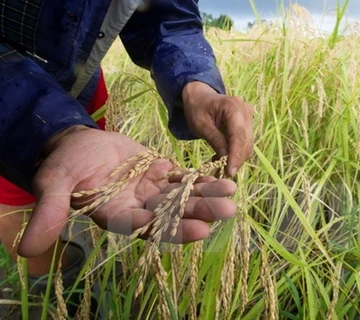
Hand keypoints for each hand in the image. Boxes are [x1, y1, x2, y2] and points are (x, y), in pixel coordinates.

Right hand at [17, 126, 236, 257]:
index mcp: (117, 215)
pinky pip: (183, 178)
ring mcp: (151, 191)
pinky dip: (201, 179)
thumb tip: (27, 249)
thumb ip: (48, 211)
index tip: (199, 230)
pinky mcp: (159, 173)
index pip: (147, 227)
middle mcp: (139, 208)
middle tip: (227, 212)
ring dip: (207, 195)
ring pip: (183, 196)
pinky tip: (222, 179)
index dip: (172, 229)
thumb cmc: (65, 164)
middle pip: (173, 213)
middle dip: (200, 212)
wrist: (78, 144)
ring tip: (232, 194)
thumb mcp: (54, 184)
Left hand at [182, 81, 253, 176]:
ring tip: (218, 163)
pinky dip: (236, 153)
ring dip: (236, 157)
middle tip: (222, 172)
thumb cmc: (198, 109)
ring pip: (247, 145)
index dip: (236, 156)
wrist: (201, 97)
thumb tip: (226, 159)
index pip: (238, 135)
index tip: (230, 172)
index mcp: (233, 106)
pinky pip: (245, 143)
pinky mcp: (248, 124)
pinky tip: (222, 156)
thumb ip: (215, 140)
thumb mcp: (201, 125)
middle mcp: (245, 110)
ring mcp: (249, 117)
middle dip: (236, 159)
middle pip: (245, 142)